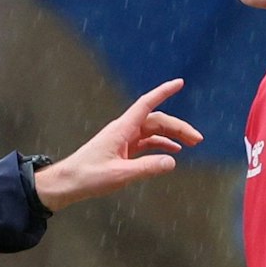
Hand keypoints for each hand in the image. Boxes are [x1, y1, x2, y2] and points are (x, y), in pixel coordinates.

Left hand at [31, 79, 201, 211]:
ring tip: (191, 145)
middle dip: (178, 126)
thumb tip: (172, 161)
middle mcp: (124, 130)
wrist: (68, 183)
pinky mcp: (122, 150)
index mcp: (122, 129)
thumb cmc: (88, 176)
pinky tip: (172, 152)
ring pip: (153, 131)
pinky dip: (161, 145)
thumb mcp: (120, 174)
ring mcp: (124, 140)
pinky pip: (147, 143)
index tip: (179, 83)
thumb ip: (147, 168)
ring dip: (172, 136)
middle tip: (197, 139)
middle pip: (156, 120)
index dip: (163, 92)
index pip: (146, 104)